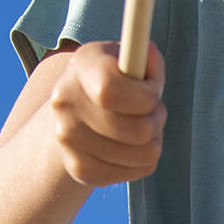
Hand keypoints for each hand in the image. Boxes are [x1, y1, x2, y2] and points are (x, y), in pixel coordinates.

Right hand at [46, 41, 166, 186]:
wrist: (72, 119)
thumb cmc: (110, 83)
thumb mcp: (124, 61)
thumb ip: (143, 56)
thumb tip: (148, 52)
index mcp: (79, 67)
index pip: (112, 90)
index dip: (146, 97)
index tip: (153, 93)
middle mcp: (65, 103)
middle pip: (137, 130)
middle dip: (157, 120)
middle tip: (155, 112)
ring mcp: (68, 139)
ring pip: (143, 154)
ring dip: (154, 142)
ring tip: (144, 129)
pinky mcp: (80, 169)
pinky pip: (136, 171)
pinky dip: (144, 162)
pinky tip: (133, 148)